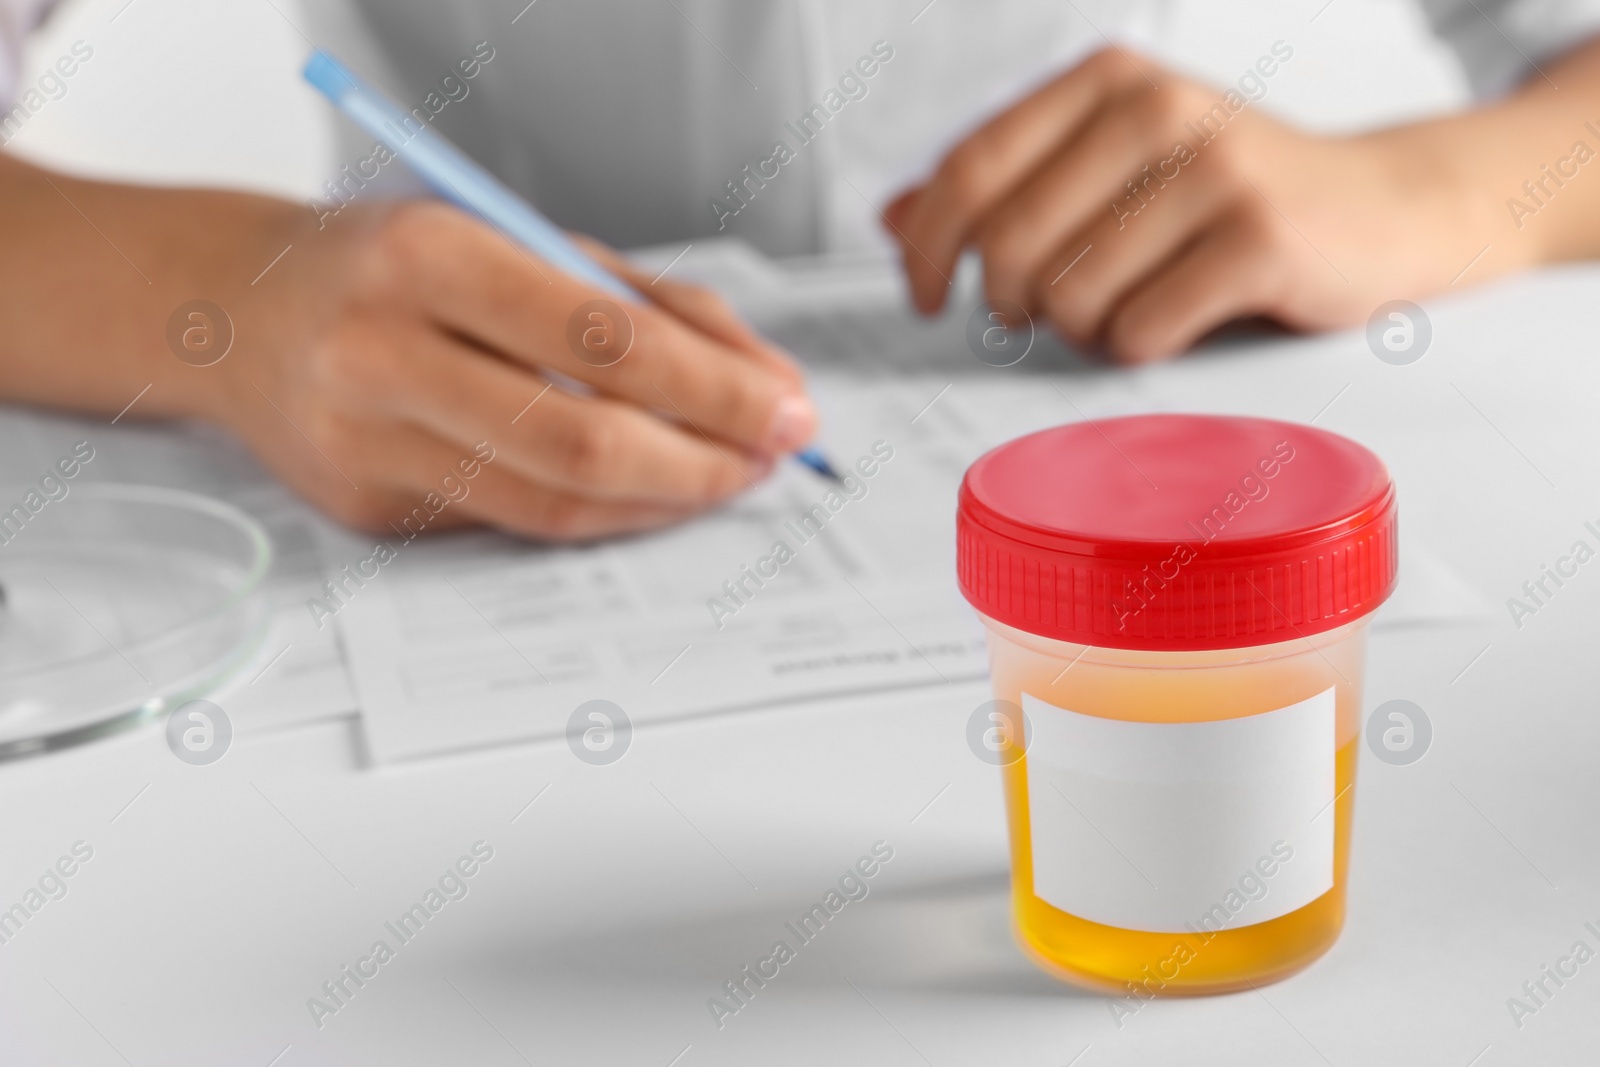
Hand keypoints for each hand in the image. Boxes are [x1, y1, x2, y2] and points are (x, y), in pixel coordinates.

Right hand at [214, 200, 813, 539]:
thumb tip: (765, 384)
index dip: (717, 389)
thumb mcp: (522, 240)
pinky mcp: (369, 512)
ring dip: (664, 502)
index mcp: (429, 258)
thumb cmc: (401, 265)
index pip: (607, 342)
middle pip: (584, 445)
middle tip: (769, 458)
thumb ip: (649, 305)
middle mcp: (382, 354)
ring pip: (555, 507)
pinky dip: (601, 515)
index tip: (787, 410)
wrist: (244, 312)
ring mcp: (365, 446)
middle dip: (704, 463)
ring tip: (723, 475)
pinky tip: (645, 492)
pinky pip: (516, 527)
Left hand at [884, 47, 1508, 362]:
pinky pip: (1138, 331)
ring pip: (1072, 296)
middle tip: (1039, 316)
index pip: (971, 167)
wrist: (1380, 210)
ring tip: (1128, 309)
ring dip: (1084, 330)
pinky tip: (1175, 322)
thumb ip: (1008, 188)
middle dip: (1011, 303)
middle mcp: (1157, 109)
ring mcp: (1213, 170)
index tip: (926, 296)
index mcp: (1108, 83)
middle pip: (1012, 242)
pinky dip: (1140, 348)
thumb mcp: (1112, 170)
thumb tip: (894, 217)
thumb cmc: (1229, 198)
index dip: (929, 245)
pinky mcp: (1257, 239)